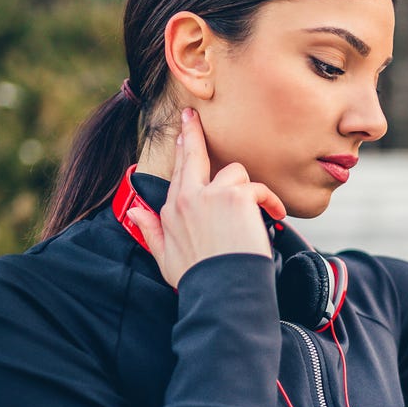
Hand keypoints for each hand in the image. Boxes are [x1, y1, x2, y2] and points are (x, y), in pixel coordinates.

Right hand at [126, 107, 286, 287]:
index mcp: (172, 211)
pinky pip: (257, 188)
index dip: (182, 153)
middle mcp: (187, 198)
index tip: (183, 136)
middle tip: (192, 116)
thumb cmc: (198, 279)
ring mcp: (211, 194)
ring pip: (234, 174)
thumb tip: (132, 211)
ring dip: (247, 191)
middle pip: (192, 155)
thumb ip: (151, 231)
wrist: (221, 290)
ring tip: (258, 214)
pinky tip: (275, 214)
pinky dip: (270, 201)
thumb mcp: (165, 258)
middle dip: (191, 132)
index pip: (178, 174)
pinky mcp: (236, 195)